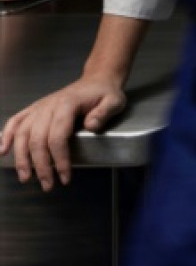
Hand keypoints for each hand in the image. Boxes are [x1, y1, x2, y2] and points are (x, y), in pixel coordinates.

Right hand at [0, 76, 125, 190]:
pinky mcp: (35, 109)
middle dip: (41, 166)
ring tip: (25, 178)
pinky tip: (3, 151)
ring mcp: (40, 107)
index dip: (60, 159)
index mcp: (67, 104)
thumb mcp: (114, 101)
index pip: (58, 136)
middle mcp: (49, 106)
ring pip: (23, 134)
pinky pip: (16, 121)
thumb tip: (92, 125)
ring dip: (21, 158)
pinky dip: (7, 135)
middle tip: (47, 185)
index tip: (65, 177)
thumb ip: (104, 113)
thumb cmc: (105, 93)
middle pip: (38, 139)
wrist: (97, 80)